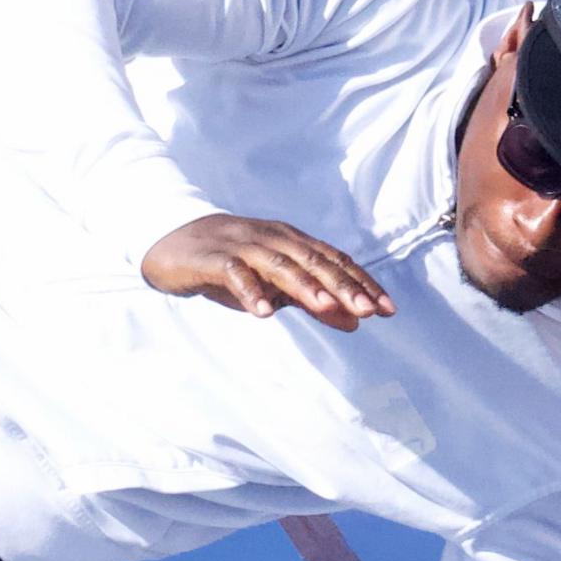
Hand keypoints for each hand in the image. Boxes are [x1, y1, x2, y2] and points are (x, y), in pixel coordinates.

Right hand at [139, 213, 394, 330]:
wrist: (173, 242)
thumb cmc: (231, 266)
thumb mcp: (275, 286)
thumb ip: (315, 301)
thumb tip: (356, 322)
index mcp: (293, 242)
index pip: (335, 261)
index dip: (362, 283)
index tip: (387, 309)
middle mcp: (273, 238)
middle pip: (314, 261)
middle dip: (342, 286)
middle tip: (368, 311)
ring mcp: (243, 246)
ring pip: (280, 264)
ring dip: (304, 286)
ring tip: (326, 308)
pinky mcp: (213, 258)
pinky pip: (234, 273)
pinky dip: (250, 291)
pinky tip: (263, 313)